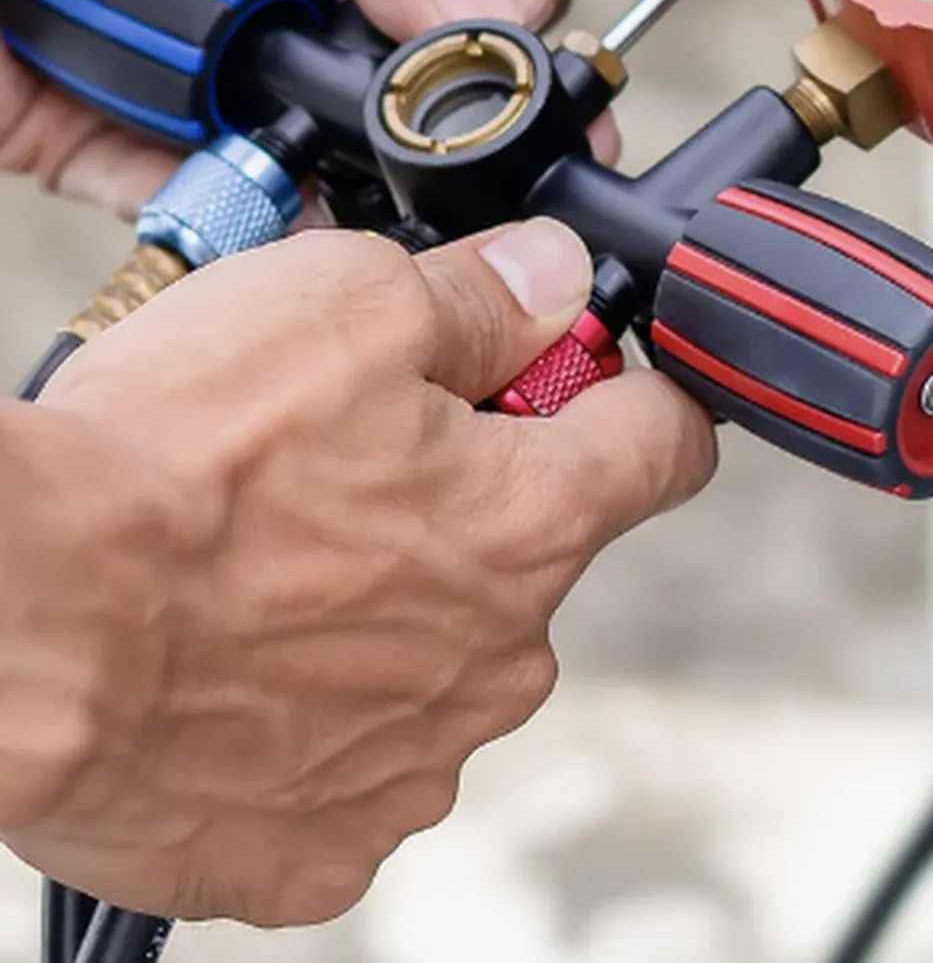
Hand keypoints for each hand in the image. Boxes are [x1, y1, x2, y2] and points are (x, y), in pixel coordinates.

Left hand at [0, 0, 586, 215]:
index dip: (504, 10)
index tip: (545, 65)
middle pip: (391, 68)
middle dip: (450, 112)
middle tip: (501, 149)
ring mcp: (184, 68)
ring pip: (312, 146)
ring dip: (364, 177)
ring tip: (423, 204)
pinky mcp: (104, 144)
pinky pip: (208, 203)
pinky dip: (258, 226)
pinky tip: (318, 238)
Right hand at [0, 216, 713, 924]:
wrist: (10, 624)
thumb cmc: (173, 463)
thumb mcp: (353, 300)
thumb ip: (486, 292)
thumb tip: (557, 276)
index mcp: (537, 523)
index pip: (666, 444)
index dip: (626, 393)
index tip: (579, 375)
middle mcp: (501, 660)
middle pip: (530, 552)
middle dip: (465, 498)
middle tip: (345, 458)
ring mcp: (409, 769)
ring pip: (435, 660)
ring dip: (378, 611)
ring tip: (257, 563)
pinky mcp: (309, 856)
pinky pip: (343, 771)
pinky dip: (300, 721)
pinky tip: (225, 669)